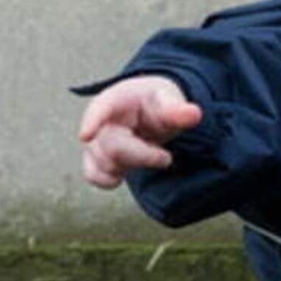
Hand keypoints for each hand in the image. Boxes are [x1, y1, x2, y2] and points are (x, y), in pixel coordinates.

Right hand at [79, 75, 202, 189]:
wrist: (148, 112)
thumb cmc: (157, 104)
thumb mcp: (170, 100)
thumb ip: (178, 110)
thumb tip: (194, 113)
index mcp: (117, 99)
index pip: (100, 107)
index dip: (92, 121)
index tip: (85, 135)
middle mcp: (99, 120)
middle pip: (112, 148)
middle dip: (143, 156)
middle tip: (165, 156)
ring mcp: (95, 141)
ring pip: (104, 164)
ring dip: (133, 165)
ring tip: (149, 154)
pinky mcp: (96, 159)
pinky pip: (93, 176)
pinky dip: (108, 180)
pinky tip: (122, 176)